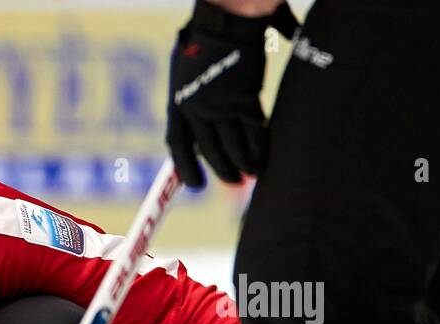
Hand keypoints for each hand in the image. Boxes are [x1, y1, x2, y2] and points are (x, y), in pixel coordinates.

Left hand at [166, 1, 293, 187]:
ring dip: (243, 165)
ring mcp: (221, 107)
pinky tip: (262, 159)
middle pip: (209, 151)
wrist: (224, 23)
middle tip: (232, 182)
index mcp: (177, 104)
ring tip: (249, 177)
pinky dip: (259, 148)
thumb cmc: (202, 43)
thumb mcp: (182, 73)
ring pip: (233, 147)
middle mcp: (196, 110)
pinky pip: (253, 132)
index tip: (196, 184)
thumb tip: (194, 121)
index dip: (187, 168)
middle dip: (222, 170)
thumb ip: (188, 99)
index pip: (178, 146)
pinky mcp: (245, 100)